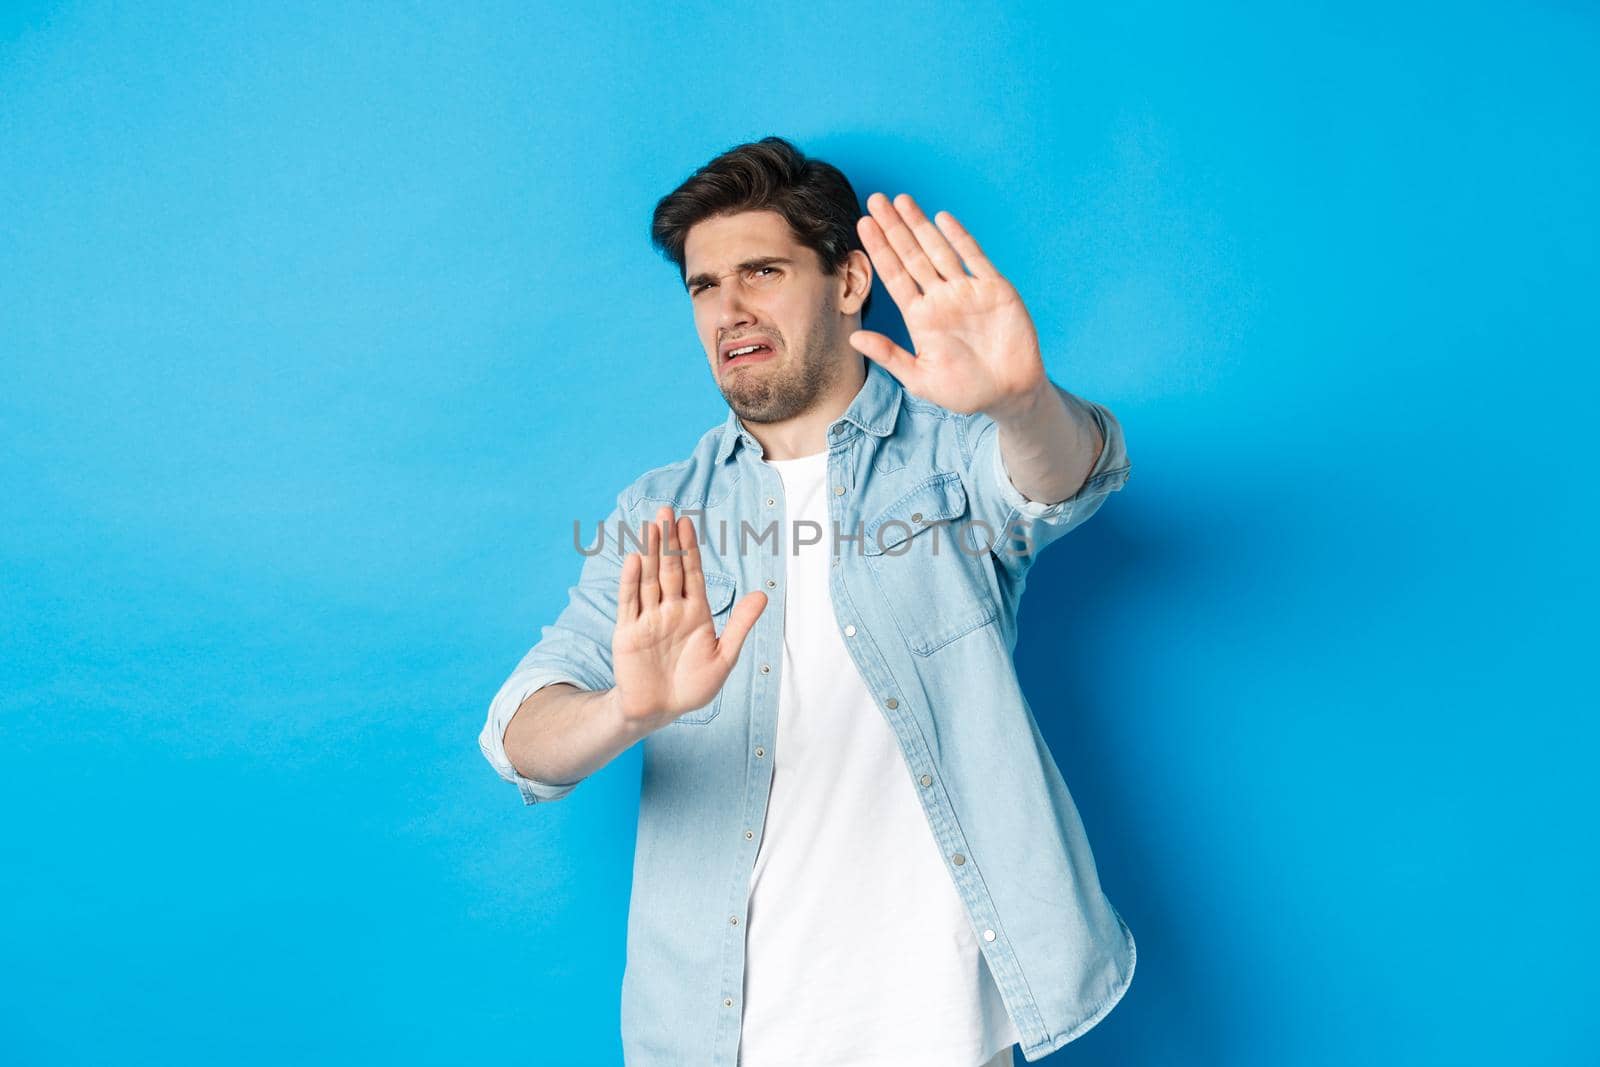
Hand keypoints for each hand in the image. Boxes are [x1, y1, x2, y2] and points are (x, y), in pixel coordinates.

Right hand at [612, 504, 766, 731]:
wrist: (659, 711)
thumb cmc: (692, 686)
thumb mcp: (724, 657)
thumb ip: (740, 625)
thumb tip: (763, 594)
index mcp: (695, 613)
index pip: (693, 573)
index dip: (690, 548)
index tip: (688, 522)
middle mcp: (670, 610)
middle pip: (669, 569)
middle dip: (668, 541)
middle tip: (667, 511)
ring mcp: (648, 619)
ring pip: (648, 579)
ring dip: (649, 553)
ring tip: (650, 526)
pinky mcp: (627, 632)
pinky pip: (629, 602)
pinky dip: (630, 581)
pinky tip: (633, 559)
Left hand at [851, 192, 1050, 419]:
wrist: (1009, 393)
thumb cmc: (965, 391)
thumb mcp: (921, 378)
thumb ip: (889, 356)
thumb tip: (854, 338)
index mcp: (920, 317)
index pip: (895, 276)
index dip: (880, 250)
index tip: (863, 225)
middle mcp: (940, 298)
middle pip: (912, 255)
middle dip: (894, 228)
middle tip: (876, 199)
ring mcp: (967, 291)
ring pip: (939, 250)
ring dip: (921, 225)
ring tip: (902, 200)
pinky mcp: (994, 289)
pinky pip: (975, 258)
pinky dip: (960, 238)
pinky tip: (942, 219)